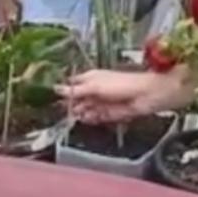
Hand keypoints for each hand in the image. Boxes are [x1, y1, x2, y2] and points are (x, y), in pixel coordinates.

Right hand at [56, 69, 193, 122]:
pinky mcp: (108, 114)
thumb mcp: (94, 85)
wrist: (144, 96)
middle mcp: (95, 89)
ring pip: (85, 109)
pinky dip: (92, 119)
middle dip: (71, 105)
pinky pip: (96, 117)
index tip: (53, 98)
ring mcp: (102, 102)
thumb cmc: (120, 84)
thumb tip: (57, 89)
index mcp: (91, 78)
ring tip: (78, 115)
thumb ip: (76, 90)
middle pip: (78, 99)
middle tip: (63, 111)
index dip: (64, 91)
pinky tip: (88, 119)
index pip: (73, 84)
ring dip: (81, 113)